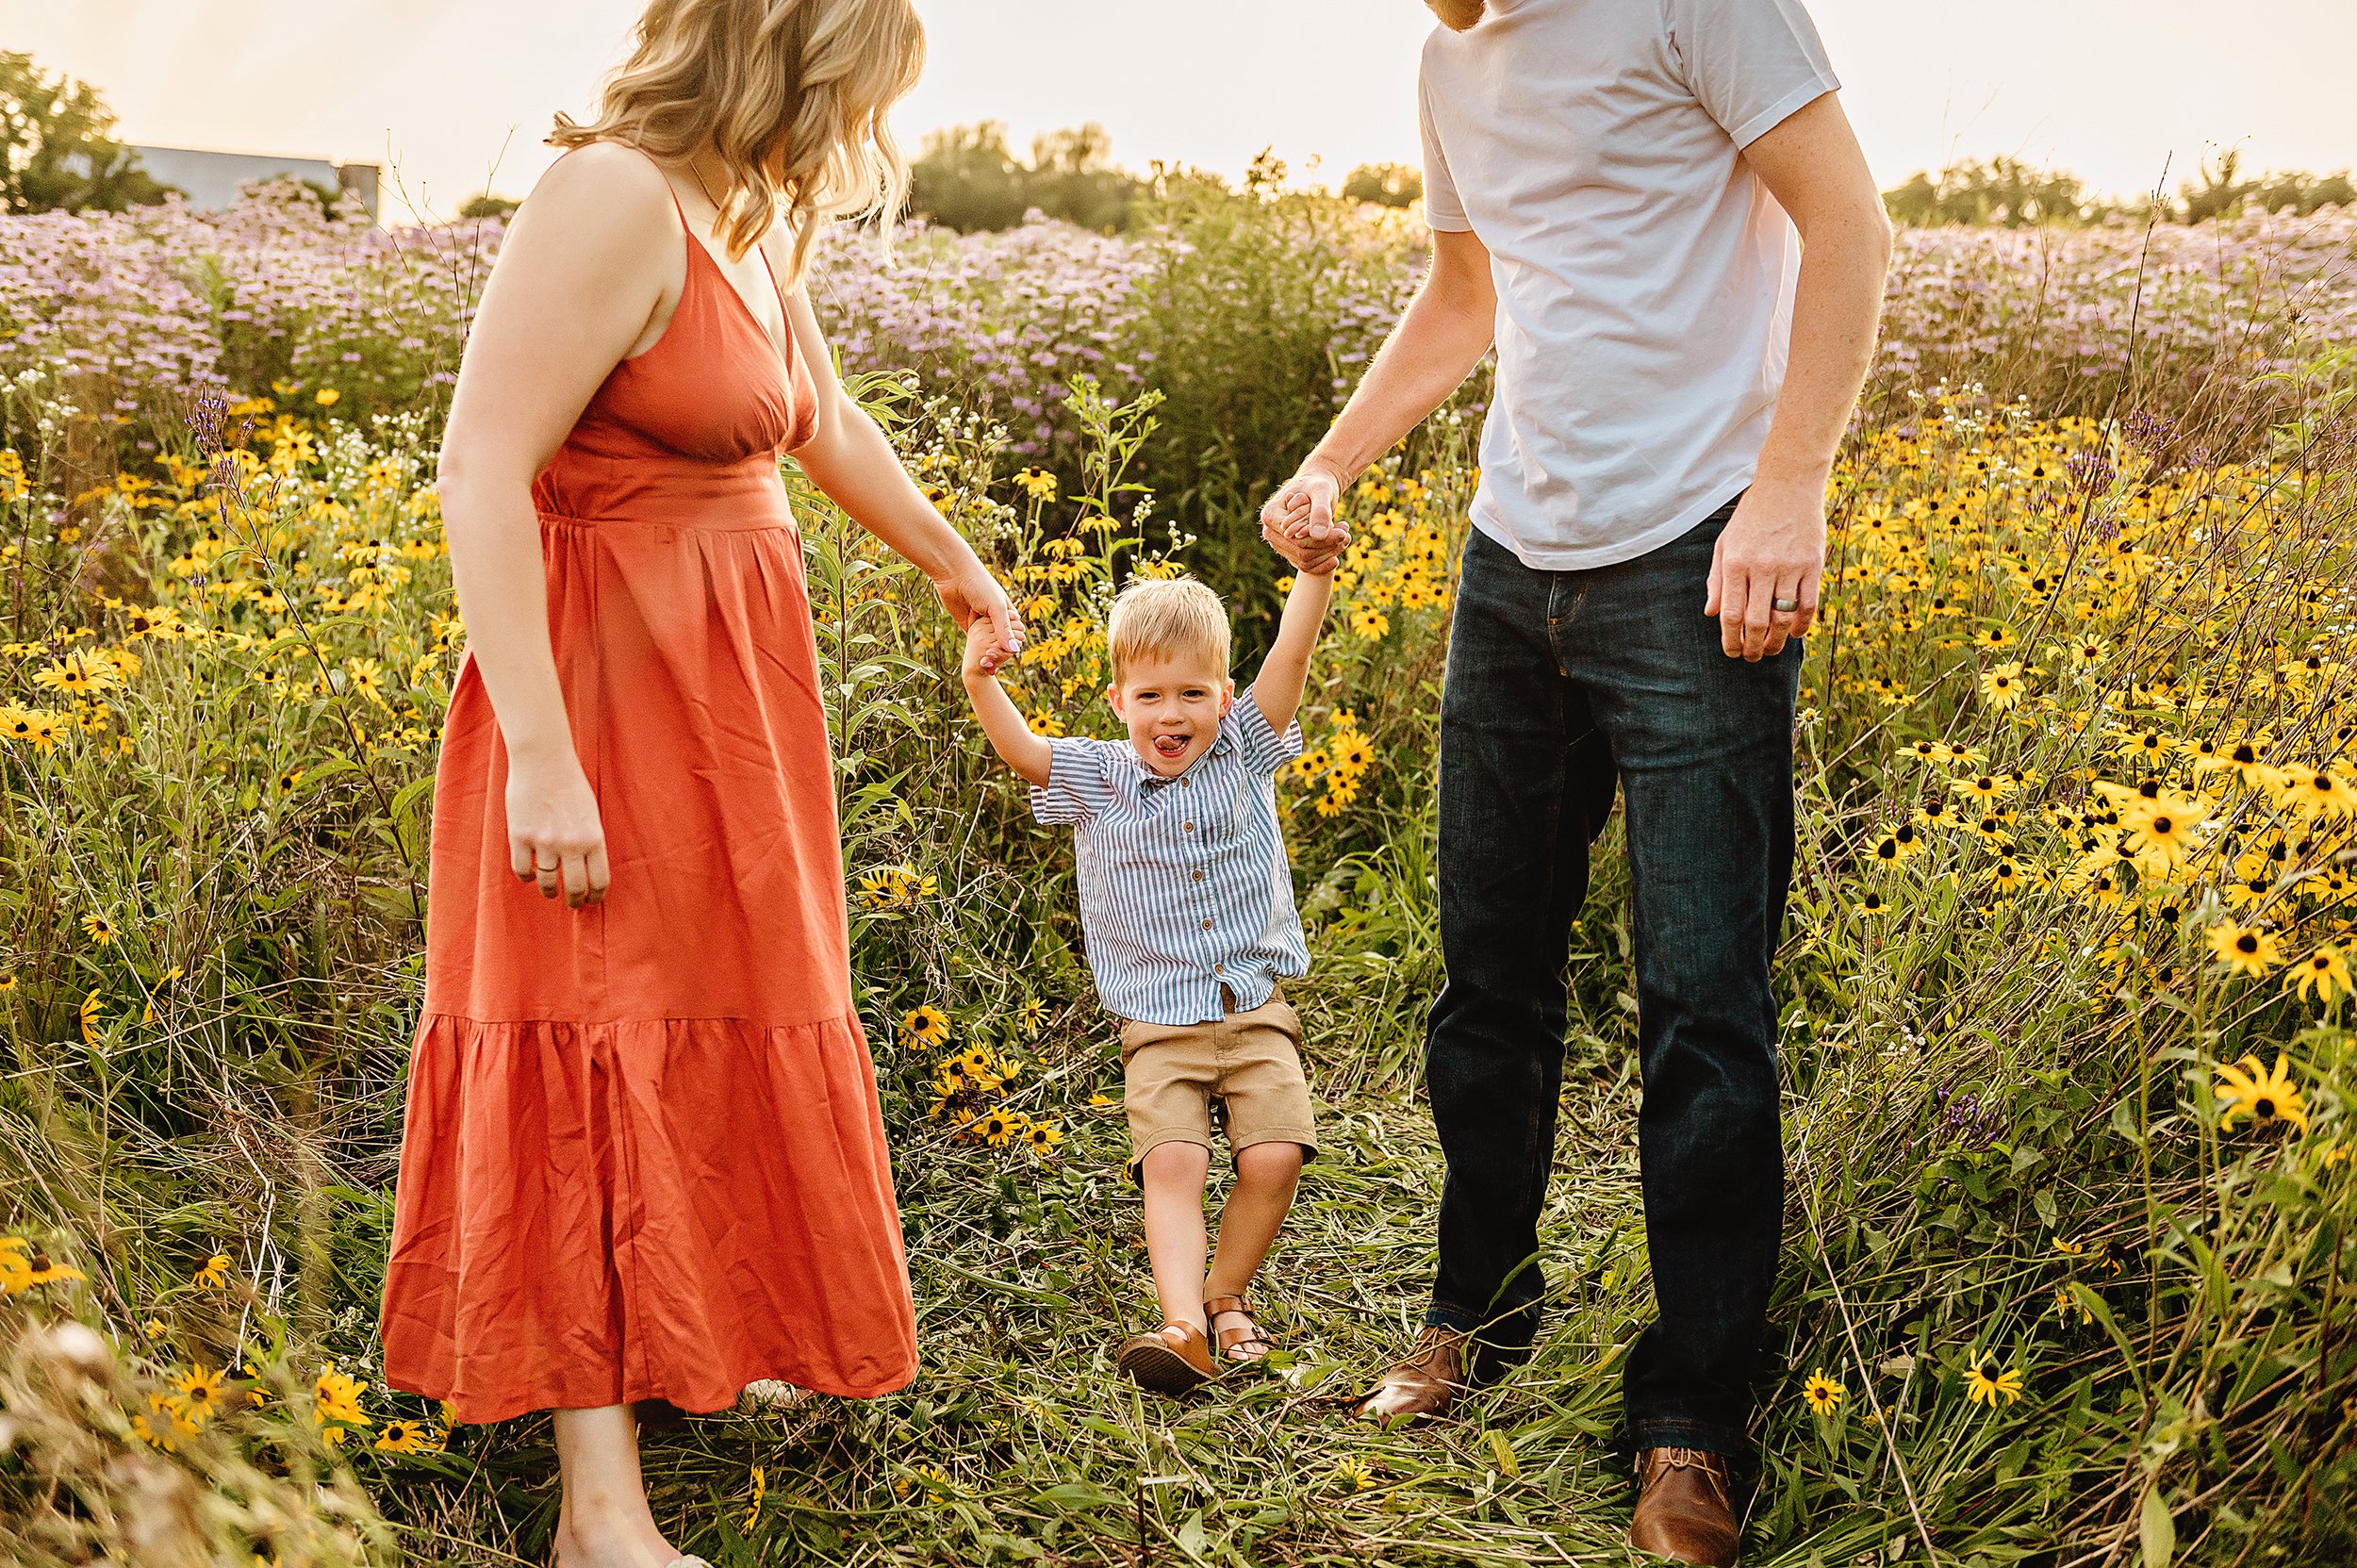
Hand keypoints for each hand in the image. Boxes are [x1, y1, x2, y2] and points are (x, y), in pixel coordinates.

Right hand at [505, 745, 608, 907]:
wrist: (543, 761)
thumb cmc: (570, 785)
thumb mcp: (591, 814)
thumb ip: (590, 841)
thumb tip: (587, 870)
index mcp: (594, 838)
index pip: (599, 881)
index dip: (595, 896)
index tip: (591, 901)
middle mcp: (571, 844)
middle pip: (574, 888)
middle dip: (574, 901)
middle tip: (572, 904)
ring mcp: (544, 842)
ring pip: (547, 883)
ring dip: (550, 892)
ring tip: (551, 892)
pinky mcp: (520, 837)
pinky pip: (522, 870)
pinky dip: (526, 877)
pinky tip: (530, 876)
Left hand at [931, 551, 1024, 673]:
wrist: (954, 575)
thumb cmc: (979, 585)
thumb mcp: (996, 607)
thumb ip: (1004, 629)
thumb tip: (1015, 650)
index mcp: (1008, 614)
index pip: (1015, 637)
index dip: (1011, 649)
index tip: (1005, 657)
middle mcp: (997, 620)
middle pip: (1002, 644)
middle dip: (1000, 655)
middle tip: (993, 664)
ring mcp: (983, 625)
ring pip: (989, 645)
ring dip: (989, 656)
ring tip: (987, 667)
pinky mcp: (969, 627)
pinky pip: (976, 644)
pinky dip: (977, 653)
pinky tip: (979, 663)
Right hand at [1259, 460, 1349, 574]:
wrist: (1315, 487)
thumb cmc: (1317, 484)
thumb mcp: (1321, 491)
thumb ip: (1320, 511)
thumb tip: (1318, 535)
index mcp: (1271, 516)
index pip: (1297, 539)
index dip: (1322, 539)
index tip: (1344, 531)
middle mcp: (1270, 532)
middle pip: (1301, 553)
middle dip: (1327, 547)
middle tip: (1346, 534)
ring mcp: (1278, 543)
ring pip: (1305, 561)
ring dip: (1328, 554)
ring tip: (1345, 537)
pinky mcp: (1288, 550)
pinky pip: (1306, 566)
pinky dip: (1324, 562)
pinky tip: (1337, 555)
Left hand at [1706, 479, 1824, 660]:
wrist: (1788, 486)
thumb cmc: (1751, 517)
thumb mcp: (1725, 544)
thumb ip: (1717, 580)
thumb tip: (1712, 613)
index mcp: (1735, 563)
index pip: (1731, 614)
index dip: (1730, 640)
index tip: (1732, 653)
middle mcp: (1762, 567)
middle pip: (1757, 622)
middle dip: (1752, 647)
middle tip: (1751, 657)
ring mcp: (1789, 566)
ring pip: (1784, 618)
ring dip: (1777, 641)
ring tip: (1770, 649)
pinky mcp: (1813, 565)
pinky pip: (1809, 604)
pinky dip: (1803, 625)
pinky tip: (1795, 633)